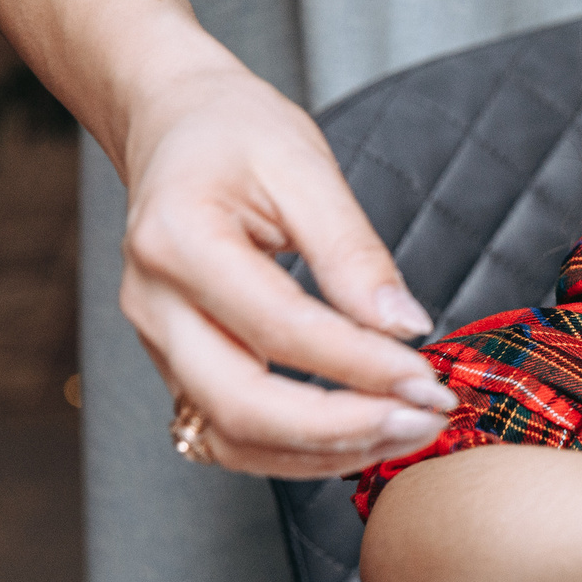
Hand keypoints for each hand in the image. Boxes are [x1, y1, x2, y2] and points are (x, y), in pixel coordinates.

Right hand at [118, 61, 458, 477]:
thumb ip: (353, 251)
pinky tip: (363, 436)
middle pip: (240, 405)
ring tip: (408, 432)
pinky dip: (298, 452)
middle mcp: (154, 304)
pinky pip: (229, 435)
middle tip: (426, 418)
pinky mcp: (178, 365)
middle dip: (343, 428)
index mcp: (177, 241)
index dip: (359, 363)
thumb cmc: (236, 134)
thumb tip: (405, 326)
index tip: (427, 377)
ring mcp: (158, 343)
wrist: (175, 128)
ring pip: (230, 437)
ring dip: (326, 453)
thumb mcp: (304, 165)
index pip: (277, 326)